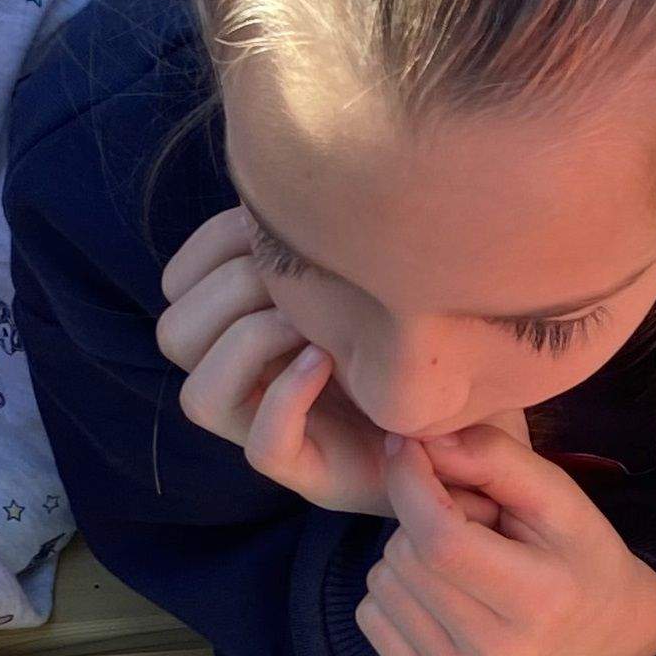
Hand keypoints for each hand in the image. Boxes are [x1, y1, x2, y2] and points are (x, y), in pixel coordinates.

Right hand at [162, 208, 419, 515]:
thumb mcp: (365, 264)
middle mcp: (246, 381)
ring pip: (199, 398)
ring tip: (311, 325)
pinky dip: (289, 398)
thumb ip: (317, 232)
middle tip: (298, 280)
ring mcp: (274, 429)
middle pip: (175, 335)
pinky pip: (264, 447)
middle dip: (231, 292)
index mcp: (245, 325)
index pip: (178, 287)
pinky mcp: (313, 474)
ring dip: (249, 346)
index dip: (211, 248)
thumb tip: (285, 181)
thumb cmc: (425, 332)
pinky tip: (330, 361)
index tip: (271, 225)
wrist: (480, 411)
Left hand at [358, 427, 655, 655]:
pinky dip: (396, 589)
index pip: (442, 541)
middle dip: (423, 519)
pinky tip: (442, 589)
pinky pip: (370, 615)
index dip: (412, 484)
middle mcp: (494, 653)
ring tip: (463, 559)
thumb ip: (496, 459)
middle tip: (472, 524)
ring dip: (409, 554)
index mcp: (536, 602)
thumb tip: (423, 441)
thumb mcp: (559, 496)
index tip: (408, 447)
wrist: (593, 631)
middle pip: (406, 558)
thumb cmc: (575, 552)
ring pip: (382, 582)